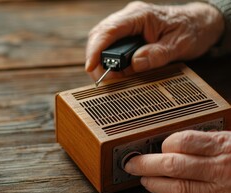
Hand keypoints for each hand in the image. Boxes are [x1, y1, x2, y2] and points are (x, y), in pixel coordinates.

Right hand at [85, 1, 224, 80]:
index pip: (109, 30)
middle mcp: (129, 17)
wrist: (200, 23)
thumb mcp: (179, 45)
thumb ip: (157, 54)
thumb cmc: (191, 30)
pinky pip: (110, 45)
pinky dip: (108, 60)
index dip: (96, 49)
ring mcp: (126, 25)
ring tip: (109, 78)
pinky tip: (115, 72)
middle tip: (101, 79)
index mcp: (140, 15)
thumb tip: (135, 64)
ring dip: (101, 60)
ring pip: (102, 41)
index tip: (91, 66)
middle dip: (96, 58)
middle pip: (100, 35)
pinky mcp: (127, 34)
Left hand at [124, 130, 230, 192]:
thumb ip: (213, 141)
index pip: (182, 142)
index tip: (158, 145)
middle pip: (172, 166)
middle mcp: (220, 170)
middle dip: (145, 165)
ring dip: (155, 185)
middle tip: (132, 164)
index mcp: (224, 148)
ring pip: (177, 190)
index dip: (165, 143)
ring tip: (146, 180)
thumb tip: (184, 141)